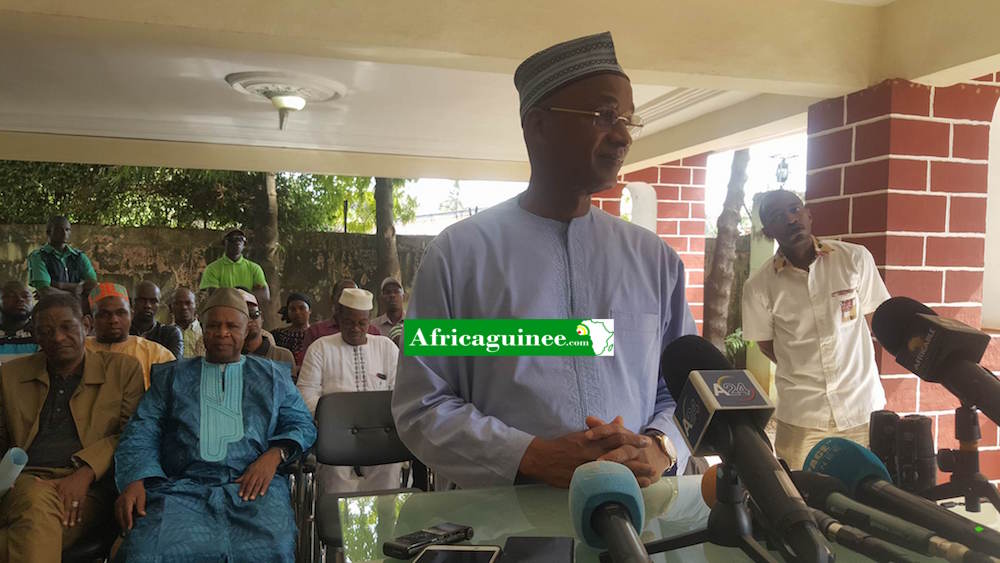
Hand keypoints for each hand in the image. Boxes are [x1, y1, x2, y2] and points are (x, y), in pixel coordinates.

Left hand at [35, 465, 94, 526]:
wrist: (83, 475)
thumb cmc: (67, 480)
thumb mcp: (56, 480)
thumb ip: (45, 482)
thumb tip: (34, 479)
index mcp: (61, 491)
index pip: (58, 502)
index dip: (57, 510)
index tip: (54, 518)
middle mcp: (69, 495)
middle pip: (67, 507)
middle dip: (66, 516)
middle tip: (64, 525)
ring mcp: (76, 497)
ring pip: (74, 508)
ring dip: (73, 517)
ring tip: (71, 525)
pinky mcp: (82, 498)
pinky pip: (81, 507)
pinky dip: (80, 514)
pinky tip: (79, 521)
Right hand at [115, 479, 146, 531]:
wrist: (133, 484)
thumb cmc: (138, 490)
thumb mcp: (142, 497)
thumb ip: (141, 506)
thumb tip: (142, 515)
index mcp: (126, 500)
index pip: (127, 512)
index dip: (128, 521)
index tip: (129, 528)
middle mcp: (119, 502)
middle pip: (120, 516)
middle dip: (123, 525)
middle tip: (127, 534)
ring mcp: (116, 504)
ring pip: (117, 516)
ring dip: (121, 524)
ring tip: (125, 532)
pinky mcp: (116, 505)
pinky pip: (117, 515)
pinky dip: (120, 520)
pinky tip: (124, 525)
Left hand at [235, 448, 281, 500]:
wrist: (270, 458)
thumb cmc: (258, 464)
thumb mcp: (249, 468)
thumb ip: (243, 476)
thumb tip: (235, 482)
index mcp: (250, 472)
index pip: (245, 481)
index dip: (242, 488)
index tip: (239, 495)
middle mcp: (256, 474)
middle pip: (251, 484)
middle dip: (247, 492)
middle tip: (244, 499)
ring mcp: (262, 476)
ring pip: (258, 485)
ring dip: (254, 492)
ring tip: (252, 499)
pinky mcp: (269, 477)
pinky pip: (266, 484)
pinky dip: (263, 489)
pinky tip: (261, 494)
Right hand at [518, 416, 650, 487]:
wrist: (542, 458)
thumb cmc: (563, 444)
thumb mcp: (583, 433)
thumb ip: (602, 429)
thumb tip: (619, 420)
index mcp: (592, 439)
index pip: (616, 437)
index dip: (632, 440)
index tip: (645, 442)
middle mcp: (591, 453)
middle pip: (619, 457)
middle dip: (637, 461)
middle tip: (652, 466)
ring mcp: (587, 468)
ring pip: (614, 472)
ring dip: (632, 476)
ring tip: (647, 480)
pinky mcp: (582, 480)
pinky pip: (603, 484)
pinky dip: (617, 486)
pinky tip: (628, 490)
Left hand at [587, 417, 670, 486]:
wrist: (656, 454)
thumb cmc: (628, 444)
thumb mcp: (617, 434)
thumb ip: (602, 427)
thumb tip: (588, 419)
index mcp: (625, 434)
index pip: (614, 430)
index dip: (601, 431)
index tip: (587, 435)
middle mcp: (634, 446)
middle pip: (624, 449)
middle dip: (611, 454)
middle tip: (597, 461)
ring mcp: (641, 460)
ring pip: (633, 464)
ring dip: (623, 469)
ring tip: (611, 474)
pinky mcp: (646, 474)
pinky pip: (641, 479)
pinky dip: (636, 482)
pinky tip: (627, 485)